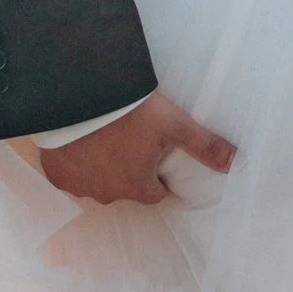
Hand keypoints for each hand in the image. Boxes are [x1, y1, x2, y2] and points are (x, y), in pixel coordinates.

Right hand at [38, 91, 236, 204]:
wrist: (77, 97)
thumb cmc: (128, 113)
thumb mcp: (172, 124)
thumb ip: (204, 145)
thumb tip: (237, 162)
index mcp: (137, 187)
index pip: (155, 194)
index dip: (158, 176)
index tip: (156, 156)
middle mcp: (107, 194)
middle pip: (125, 188)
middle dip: (129, 170)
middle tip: (130, 139)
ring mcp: (78, 186)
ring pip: (95, 182)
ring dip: (101, 167)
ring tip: (105, 137)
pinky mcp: (55, 174)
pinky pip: (69, 175)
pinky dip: (74, 162)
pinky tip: (79, 141)